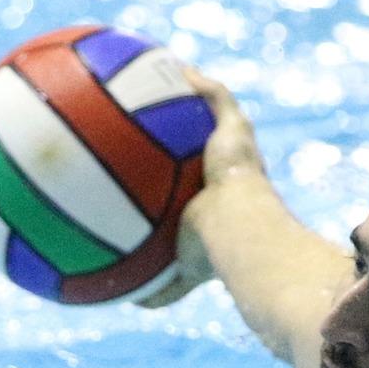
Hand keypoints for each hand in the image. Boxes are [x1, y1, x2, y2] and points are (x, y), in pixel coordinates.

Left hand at [135, 66, 265, 307]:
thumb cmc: (209, 257)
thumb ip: (158, 287)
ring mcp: (235, 144)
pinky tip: (166, 65)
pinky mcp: (236, 127)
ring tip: (157, 71)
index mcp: (217, 198)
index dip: (178, 165)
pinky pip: (214, 95)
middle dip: (181, 123)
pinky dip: (193, 80)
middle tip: (151, 113)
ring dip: (188, 90)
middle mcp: (228, 167)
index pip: (196, 176)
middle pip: (202, 137)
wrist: (238, 234)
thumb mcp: (177, 278)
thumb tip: (130, 302)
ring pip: (211, 108)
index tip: (155, 159)